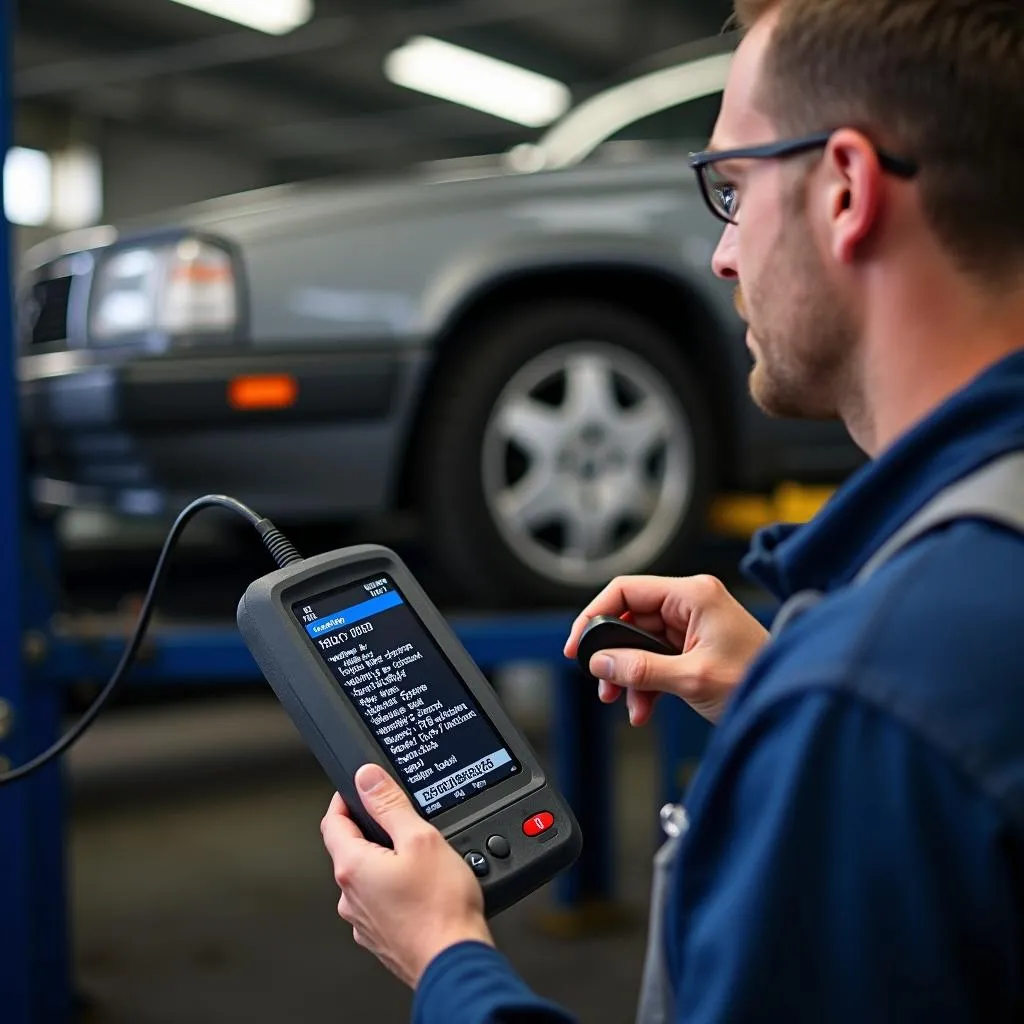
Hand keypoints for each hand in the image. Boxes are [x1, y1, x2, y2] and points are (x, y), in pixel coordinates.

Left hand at [320, 764, 494, 986]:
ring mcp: (364, 920)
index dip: (346, 798)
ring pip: (367, 877)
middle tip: (399, 819)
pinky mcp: (380, 937)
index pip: (332, 821)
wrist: (454, 961)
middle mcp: (350, 896)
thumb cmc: (440, 907)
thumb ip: (390, 805)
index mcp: (353, 867)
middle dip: (371, 829)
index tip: (360, 787)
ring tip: (418, 857)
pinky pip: (380, 901)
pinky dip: (395, 888)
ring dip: (385, 861)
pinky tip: (421, 888)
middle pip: (350, 848)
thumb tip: (367, 778)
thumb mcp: (420, 838)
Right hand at [564, 575, 768, 724]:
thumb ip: (641, 669)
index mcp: (693, 594)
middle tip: (601, 683)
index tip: (578, 645)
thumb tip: (601, 664)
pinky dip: (646, 683)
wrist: (791, 704)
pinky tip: (644, 707)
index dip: (595, 615)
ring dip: (630, 675)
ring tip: (626, 703)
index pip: (626, 590)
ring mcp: (694, 625)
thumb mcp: (692, 677)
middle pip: (630, 619)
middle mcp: (691, 603)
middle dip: (614, 656)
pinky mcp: (696, 646)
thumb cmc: (759, 679)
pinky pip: (656, 659)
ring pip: (640, 643)